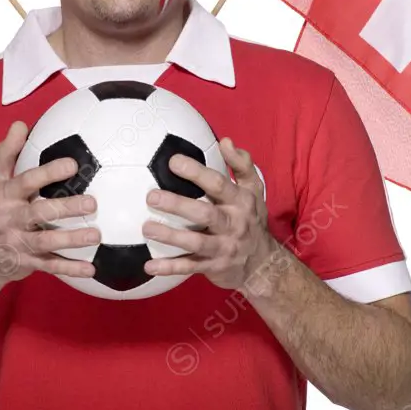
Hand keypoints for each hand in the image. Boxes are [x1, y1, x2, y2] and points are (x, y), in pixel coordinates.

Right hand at [0, 120, 99, 296]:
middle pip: (40, 213)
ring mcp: (18, 244)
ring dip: (72, 240)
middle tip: (92, 203)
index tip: (72, 165)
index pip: (26, 182)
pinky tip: (91, 269)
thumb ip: (6, 152)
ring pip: (47, 243)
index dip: (48, 173)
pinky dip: (70, 268)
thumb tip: (20, 123)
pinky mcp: (27, 264)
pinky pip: (50, 267)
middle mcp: (10, 219)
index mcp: (4, 196)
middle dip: (66, 208)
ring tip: (96, 235)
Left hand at [141, 137, 277, 290]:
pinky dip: (170, 268)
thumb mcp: (255, 190)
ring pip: (196, 243)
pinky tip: (149, 266)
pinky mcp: (213, 267)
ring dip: (171, 236)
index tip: (173, 161)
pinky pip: (190, 268)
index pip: (218, 184)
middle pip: (205, 214)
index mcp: (240, 202)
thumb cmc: (251, 218)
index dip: (196, 172)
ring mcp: (223, 248)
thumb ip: (242, 164)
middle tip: (152, 196)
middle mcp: (233, 224)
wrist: (263, 264)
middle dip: (178, 205)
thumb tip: (226, 141)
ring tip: (147, 228)